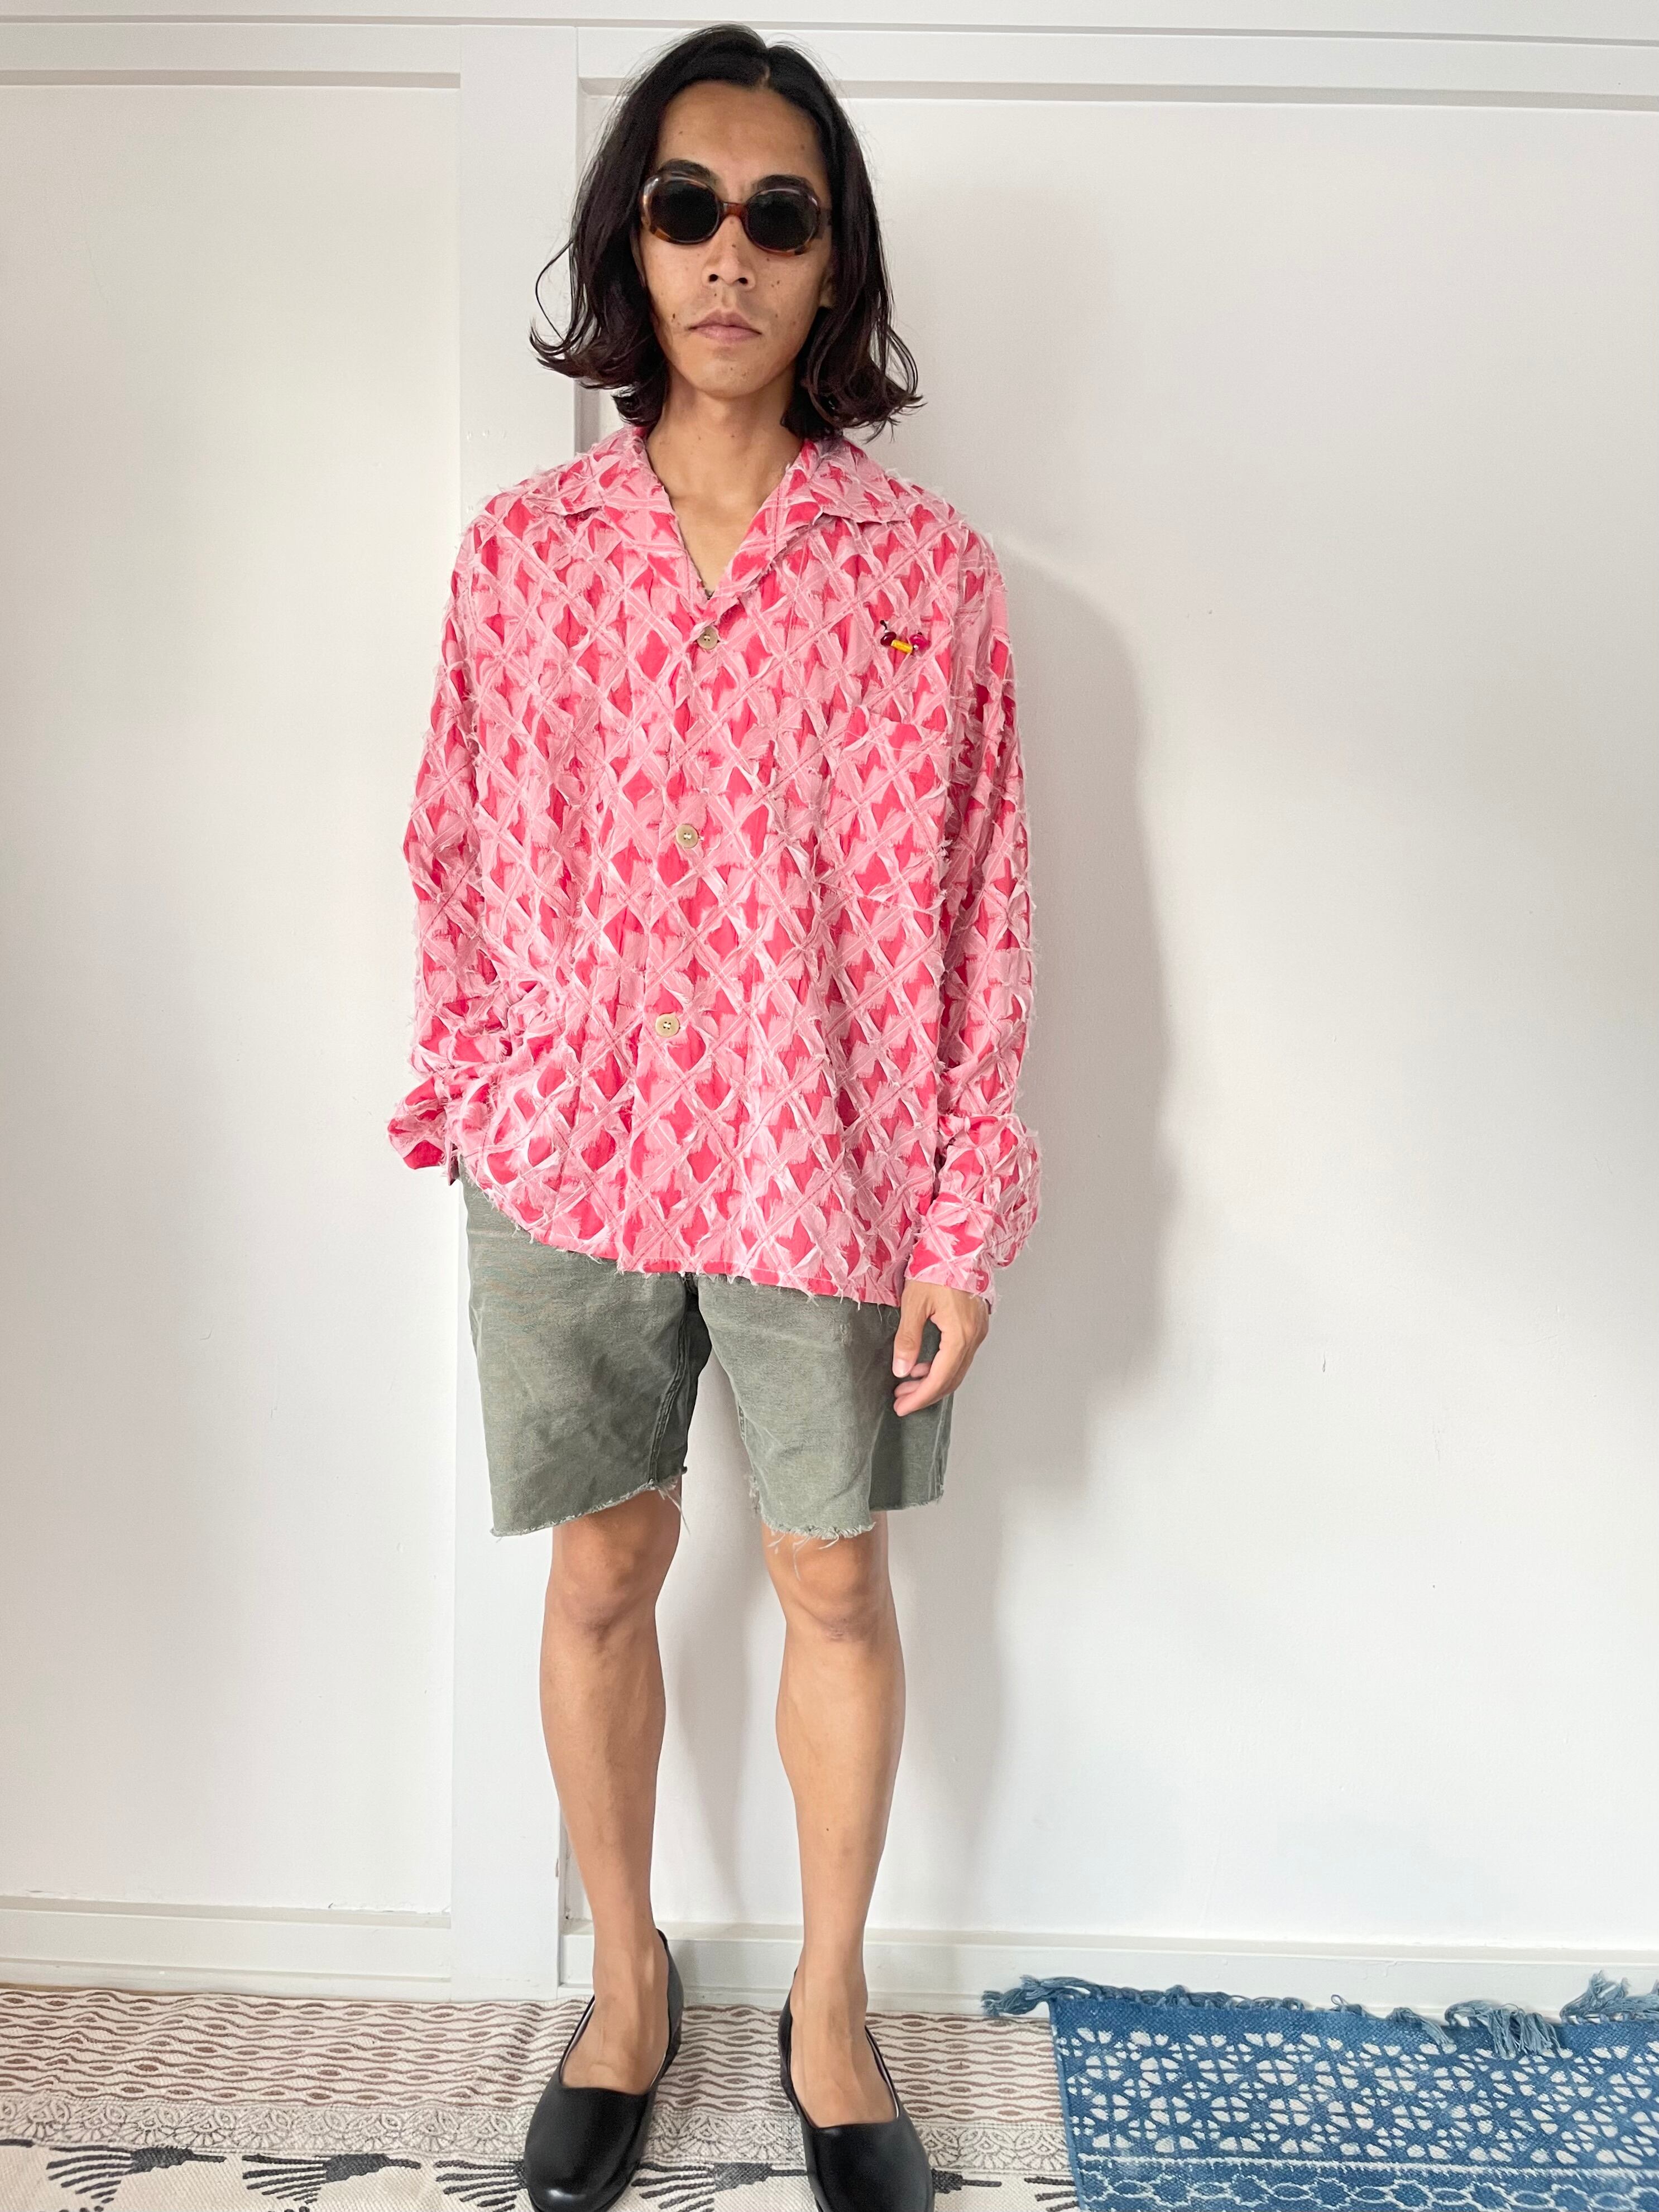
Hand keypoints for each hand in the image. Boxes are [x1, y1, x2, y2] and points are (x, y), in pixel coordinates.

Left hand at [891, 1278, 989, 1414]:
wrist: (959, 1244)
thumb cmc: (936, 1268)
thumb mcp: (914, 1303)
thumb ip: (908, 1339)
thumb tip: (901, 1370)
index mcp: (961, 1334)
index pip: (941, 1378)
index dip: (921, 1397)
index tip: (902, 1408)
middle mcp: (975, 1336)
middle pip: (952, 1378)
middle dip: (925, 1394)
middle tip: (901, 1402)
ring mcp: (978, 1331)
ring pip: (957, 1369)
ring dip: (932, 1381)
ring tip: (906, 1386)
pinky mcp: (976, 1325)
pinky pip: (960, 1356)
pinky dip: (942, 1366)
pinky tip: (922, 1366)